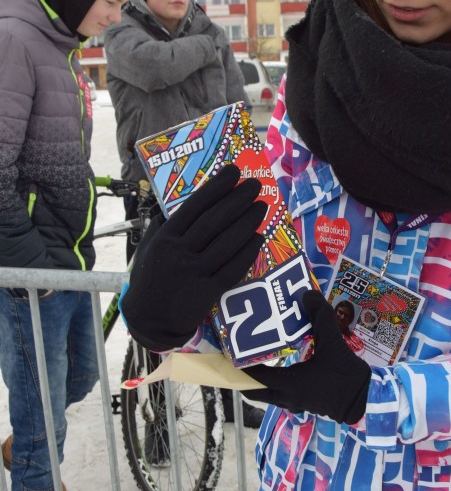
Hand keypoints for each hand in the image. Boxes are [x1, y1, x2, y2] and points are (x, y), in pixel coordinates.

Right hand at [121, 164, 266, 350]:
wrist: (149, 319)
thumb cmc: (150, 277)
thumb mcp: (149, 246)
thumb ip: (166, 224)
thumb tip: (189, 199)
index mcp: (165, 237)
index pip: (195, 205)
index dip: (217, 187)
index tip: (233, 172)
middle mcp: (179, 253)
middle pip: (215, 221)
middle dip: (238, 200)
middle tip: (255, 186)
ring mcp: (194, 273)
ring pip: (227, 242)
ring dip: (247, 222)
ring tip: (261, 207)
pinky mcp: (207, 292)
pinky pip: (233, 268)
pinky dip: (247, 252)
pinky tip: (258, 237)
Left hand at [241, 291, 370, 423]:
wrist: (366, 400)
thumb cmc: (346, 375)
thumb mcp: (333, 342)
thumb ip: (321, 317)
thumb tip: (308, 294)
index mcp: (289, 384)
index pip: (256, 376)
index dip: (240, 365)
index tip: (230, 352)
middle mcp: (287, 398)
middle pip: (255, 391)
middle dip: (244, 378)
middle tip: (238, 359)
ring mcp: (296, 404)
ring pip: (268, 395)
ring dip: (260, 381)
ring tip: (258, 360)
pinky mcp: (305, 404)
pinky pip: (281, 396)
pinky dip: (275, 384)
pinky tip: (282, 368)